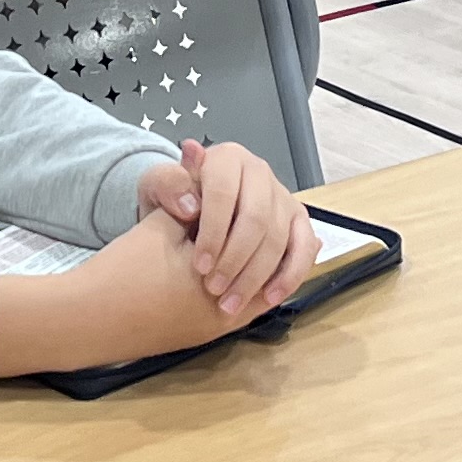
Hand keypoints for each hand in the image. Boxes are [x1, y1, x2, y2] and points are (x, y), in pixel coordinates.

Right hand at [0, 210, 261, 376]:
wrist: (86, 318)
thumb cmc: (125, 268)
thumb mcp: (163, 222)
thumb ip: (195, 196)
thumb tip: (209, 163)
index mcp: (226, 282)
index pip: (265, 246)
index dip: (262, 218)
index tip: (253, 197)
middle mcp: (229, 316)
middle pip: (267, 274)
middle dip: (264, 244)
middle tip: (257, 214)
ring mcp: (215, 331)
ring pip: (254, 294)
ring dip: (253, 265)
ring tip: (244, 233)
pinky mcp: (199, 336)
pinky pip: (235, 308)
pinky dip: (237, 284)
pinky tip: (226, 261)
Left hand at [136, 138, 308, 319]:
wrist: (190, 211)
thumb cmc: (174, 200)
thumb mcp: (157, 188)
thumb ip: (168, 186)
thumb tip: (190, 204)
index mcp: (227, 158)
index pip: (225, 193)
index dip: (213, 232)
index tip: (199, 265)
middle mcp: (259, 172)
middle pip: (256, 218)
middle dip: (235, 259)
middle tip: (214, 289)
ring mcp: (282, 196)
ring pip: (279, 238)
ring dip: (256, 276)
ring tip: (230, 303)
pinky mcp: (298, 221)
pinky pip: (304, 248)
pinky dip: (290, 275)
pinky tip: (269, 297)